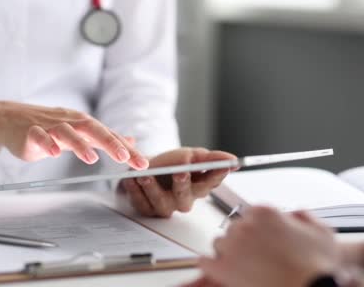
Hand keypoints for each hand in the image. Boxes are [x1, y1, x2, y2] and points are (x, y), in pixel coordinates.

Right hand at [0, 101, 147, 168]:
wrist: (8, 119)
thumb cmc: (47, 128)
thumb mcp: (79, 132)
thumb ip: (104, 138)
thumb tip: (131, 141)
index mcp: (83, 124)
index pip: (109, 135)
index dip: (126, 149)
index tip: (143, 163)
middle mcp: (69, 122)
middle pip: (92, 128)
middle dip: (110, 142)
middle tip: (125, 157)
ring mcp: (49, 126)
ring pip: (67, 131)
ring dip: (80, 144)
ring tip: (91, 159)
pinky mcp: (30, 132)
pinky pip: (39, 136)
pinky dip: (46, 143)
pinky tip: (53, 153)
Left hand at [120, 148, 236, 217]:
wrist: (147, 169)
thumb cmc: (172, 164)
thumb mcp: (192, 155)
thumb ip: (211, 158)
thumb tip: (232, 159)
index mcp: (199, 187)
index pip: (211, 182)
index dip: (217, 174)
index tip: (222, 165)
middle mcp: (184, 200)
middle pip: (186, 196)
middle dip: (183, 184)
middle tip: (180, 171)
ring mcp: (165, 206)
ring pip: (161, 203)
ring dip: (153, 189)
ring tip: (145, 176)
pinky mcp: (147, 209)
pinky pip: (141, 203)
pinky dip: (134, 192)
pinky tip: (131, 179)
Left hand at [186, 206, 339, 286]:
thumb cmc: (316, 267)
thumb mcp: (322, 232)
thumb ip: (304, 217)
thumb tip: (295, 214)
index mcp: (265, 213)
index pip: (250, 215)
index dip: (258, 230)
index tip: (262, 239)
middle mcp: (245, 225)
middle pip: (234, 229)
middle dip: (244, 241)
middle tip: (256, 256)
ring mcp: (232, 246)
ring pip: (220, 243)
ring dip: (229, 252)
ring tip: (244, 266)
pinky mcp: (223, 267)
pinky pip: (205, 261)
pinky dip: (211, 266)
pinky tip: (220, 270)